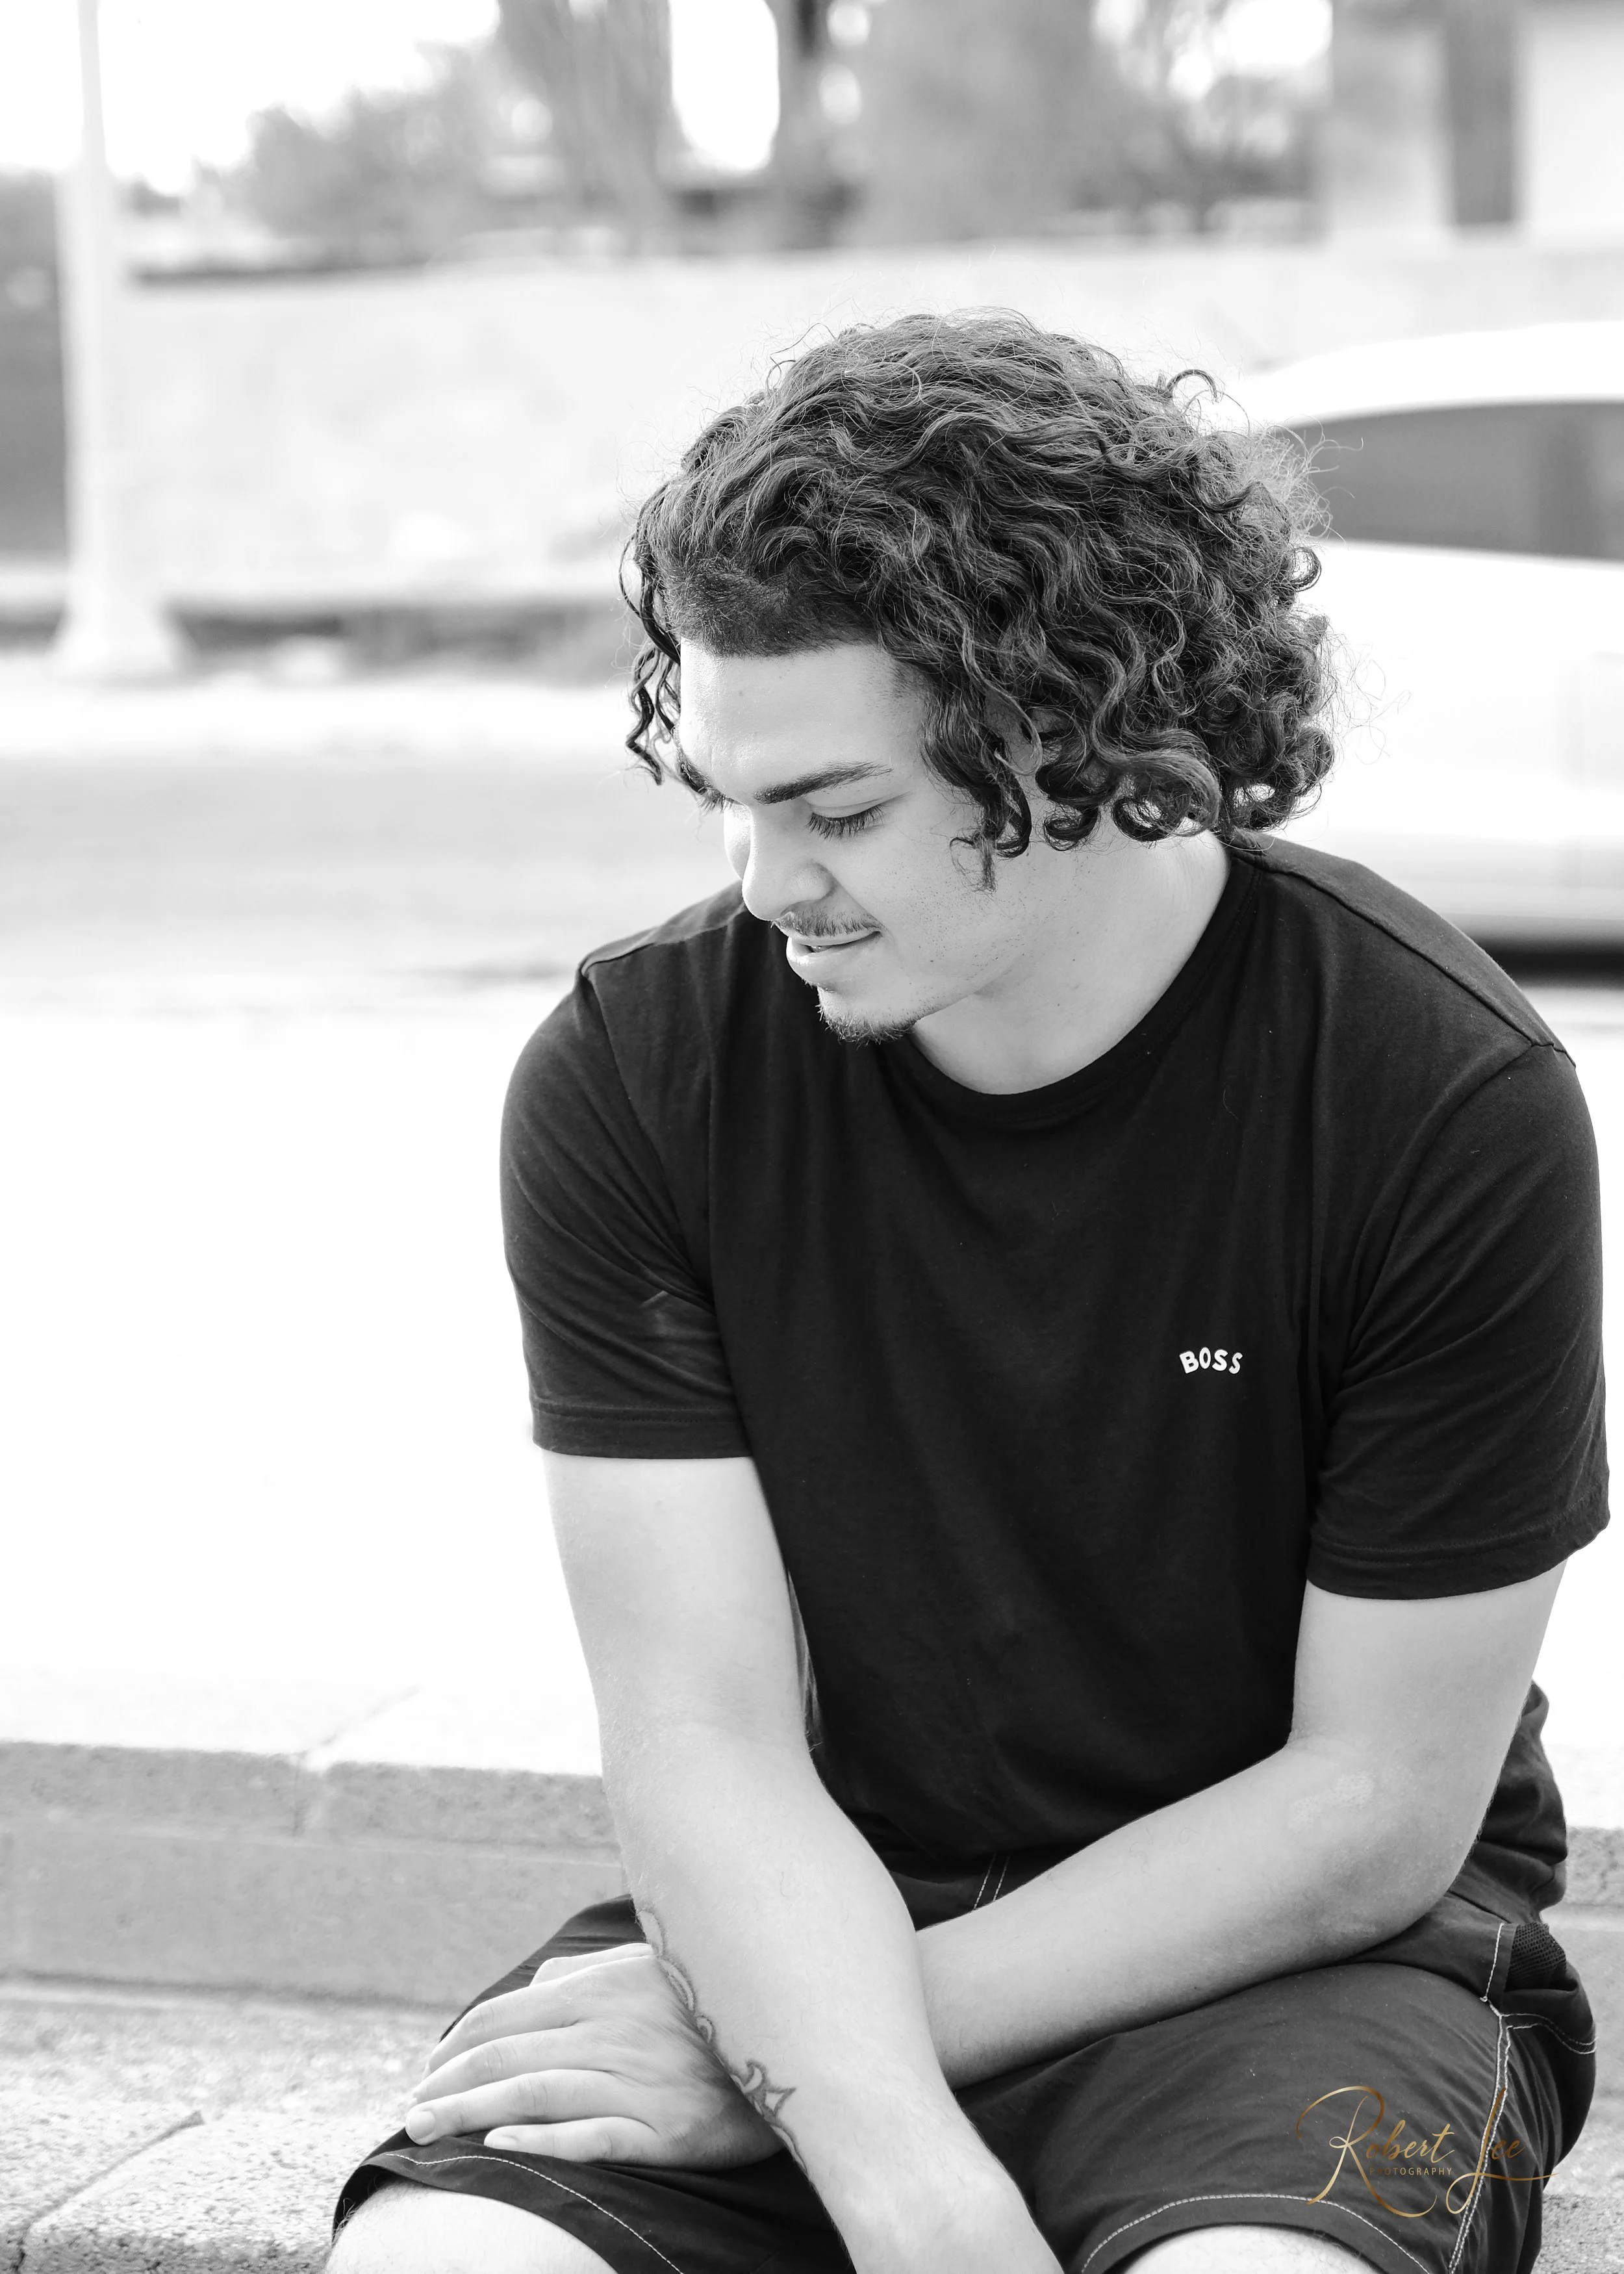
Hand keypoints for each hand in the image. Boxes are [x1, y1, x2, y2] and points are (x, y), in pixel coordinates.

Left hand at [403, 1942, 781, 2166]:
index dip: (459, 2044)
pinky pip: (591, 2135)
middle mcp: (611, 2030)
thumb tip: (537, 1980)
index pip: (509, 2015)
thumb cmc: (709, 2009)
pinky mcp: (661, 2130)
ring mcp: (636, 2081)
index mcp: (603, 1989)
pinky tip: (501, 2142)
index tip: (428, 2069)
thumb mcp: (651, 1970)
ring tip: (426, 2132)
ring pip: (535, 2093)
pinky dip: (542, 2139)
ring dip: (470, 2112)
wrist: (791, 2049)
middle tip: (409, 2111)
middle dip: (448, 2084)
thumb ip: (591, 1973)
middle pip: (509, 2056)